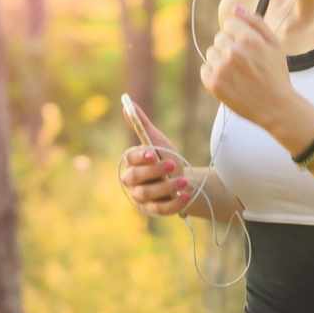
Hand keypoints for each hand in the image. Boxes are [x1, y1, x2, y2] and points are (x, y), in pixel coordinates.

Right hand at [119, 101, 191, 215]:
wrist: (183, 181)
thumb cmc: (167, 159)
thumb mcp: (158, 142)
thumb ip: (142, 125)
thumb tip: (127, 103)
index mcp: (131, 163)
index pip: (130, 159)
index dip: (141, 157)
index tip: (153, 153)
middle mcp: (132, 181)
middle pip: (135, 178)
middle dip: (154, 171)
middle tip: (172, 164)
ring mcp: (141, 198)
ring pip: (148, 194)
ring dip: (166, 187)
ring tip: (183, 181)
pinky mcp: (153, 210)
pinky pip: (160, 209)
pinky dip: (173, 203)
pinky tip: (186, 196)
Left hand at [200, 6, 294, 126]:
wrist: (276, 107)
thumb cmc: (276, 75)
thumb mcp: (274, 45)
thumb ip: (256, 23)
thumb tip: (236, 8)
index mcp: (249, 39)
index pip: (229, 24)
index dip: (238, 35)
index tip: (247, 47)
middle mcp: (233, 52)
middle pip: (219, 38)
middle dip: (229, 47)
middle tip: (244, 63)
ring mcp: (222, 69)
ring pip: (211, 53)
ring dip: (221, 60)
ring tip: (238, 73)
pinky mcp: (214, 84)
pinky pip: (205, 70)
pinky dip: (214, 75)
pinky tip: (230, 82)